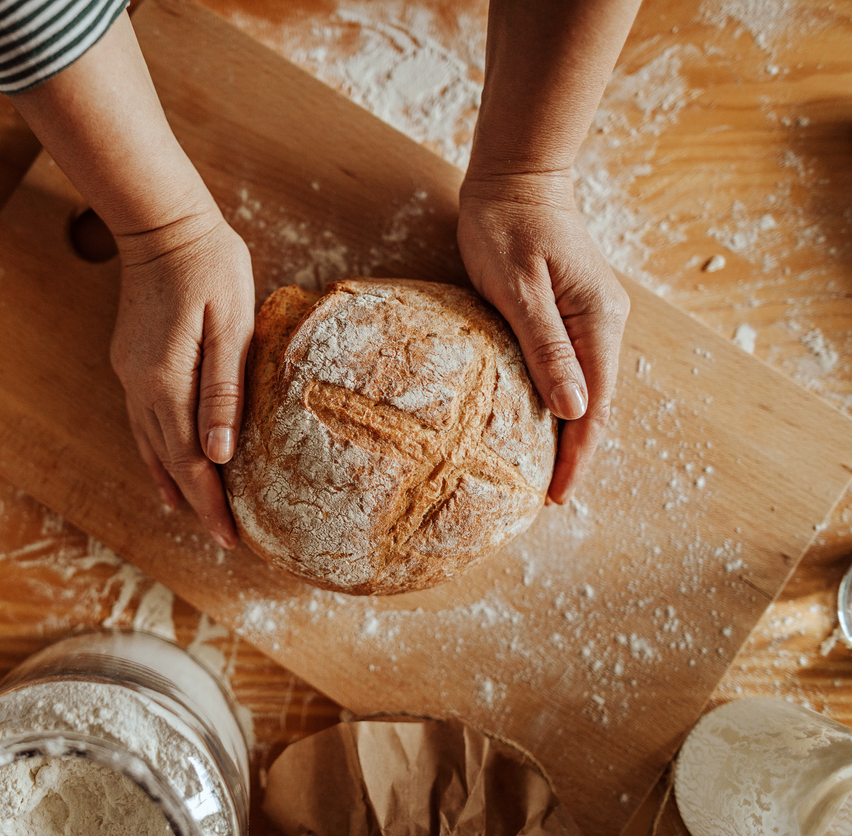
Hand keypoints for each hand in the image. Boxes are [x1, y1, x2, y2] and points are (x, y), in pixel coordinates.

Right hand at [110, 208, 254, 548]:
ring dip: (171, 480)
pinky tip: (166, 461)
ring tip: (191, 511)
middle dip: (195, 501)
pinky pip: (142, 420)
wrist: (160, 224)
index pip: (189, 461)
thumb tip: (219, 453)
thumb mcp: (230, 323)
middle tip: (222, 535)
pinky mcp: (129, 361)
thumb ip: (223, 389)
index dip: (210, 503)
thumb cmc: (209, 265)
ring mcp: (130, 374)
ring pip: (149, 444)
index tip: (231, 538)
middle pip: (167, 460)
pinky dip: (155, 450)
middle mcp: (140, 386)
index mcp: (166, 381)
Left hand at [457, 170, 629, 503]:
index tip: (556, 498)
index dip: (577, 458)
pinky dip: (557, 403)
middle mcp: (603, 324)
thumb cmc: (507, 226)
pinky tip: (537, 423)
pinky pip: (570, 370)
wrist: (514, 177)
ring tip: (540, 474)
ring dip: (567, 433)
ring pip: (584, 391)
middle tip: (544, 498)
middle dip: (574, 454)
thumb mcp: (519, 289)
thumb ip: (546, 348)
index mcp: (597, 322)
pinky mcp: (571, 313)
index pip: (594, 409)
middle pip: (594, 407)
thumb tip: (574, 411)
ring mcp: (590, 319)